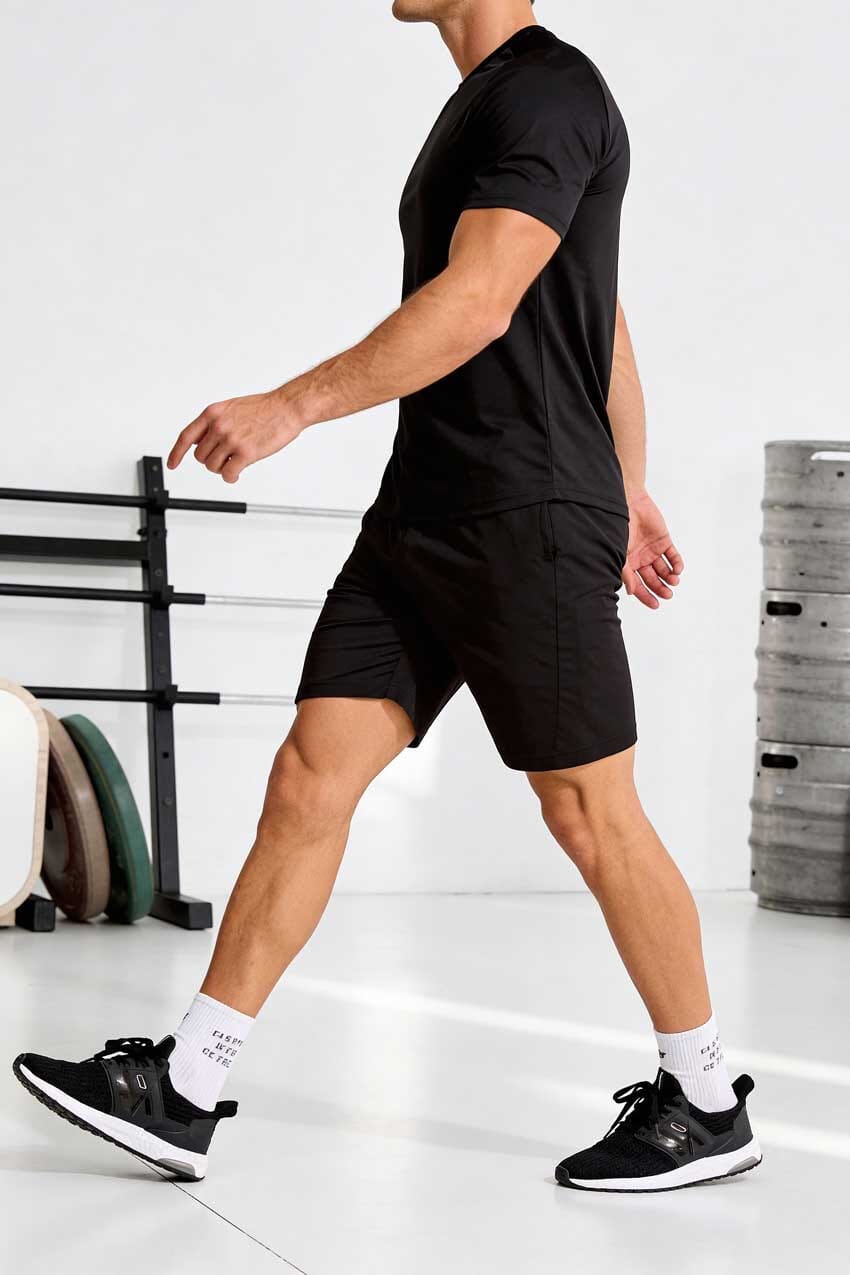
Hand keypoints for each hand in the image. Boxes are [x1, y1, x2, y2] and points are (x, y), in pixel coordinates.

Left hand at [167, 389, 301, 482]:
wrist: (286, 408)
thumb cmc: (264, 408)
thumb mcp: (231, 408)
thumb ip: (213, 422)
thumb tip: (198, 440)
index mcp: (213, 414)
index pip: (186, 437)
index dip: (176, 453)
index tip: (172, 463)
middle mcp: (219, 426)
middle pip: (200, 456)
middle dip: (210, 460)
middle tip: (225, 458)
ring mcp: (231, 440)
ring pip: (212, 467)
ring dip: (222, 468)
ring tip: (234, 462)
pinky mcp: (245, 453)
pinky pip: (228, 474)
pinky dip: (230, 477)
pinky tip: (237, 473)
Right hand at [622, 489, 682, 609]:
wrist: (629, 504)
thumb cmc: (619, 528)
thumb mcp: (620, 554)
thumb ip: (626, 573)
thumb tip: (632, 592)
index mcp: (628, 564)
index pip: (638, 585)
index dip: (646, 596)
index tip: (656, 605)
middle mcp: (640, 559)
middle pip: (653, 579)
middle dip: (661, 588)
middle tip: (668, 595)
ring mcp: (652, 550)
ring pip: (664, 570)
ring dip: (670, 577)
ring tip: (674, 581)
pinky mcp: (664, 541)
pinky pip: (673, 556)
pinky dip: (677, 564)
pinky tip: (677, 570)